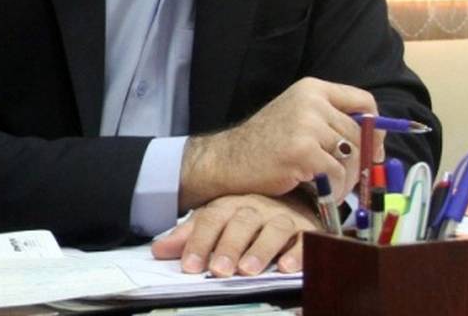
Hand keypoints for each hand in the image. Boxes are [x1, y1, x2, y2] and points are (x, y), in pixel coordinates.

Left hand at [151, 192, 319, 275]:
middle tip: (220, 270)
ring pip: (275, 229)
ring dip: (261, 249)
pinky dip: (298, 253)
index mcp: (232, 205)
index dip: (199, 241)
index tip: (190, 266)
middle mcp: (258, 209)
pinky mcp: (307, 229)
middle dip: (230, 246)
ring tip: (249, 269)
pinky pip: (305, 239)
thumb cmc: (248, 216)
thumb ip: (190, 236)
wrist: (292, 198)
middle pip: (243, 222)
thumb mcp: (217, 221)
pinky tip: (287, 267)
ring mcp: (284, 218)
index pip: (212, 218)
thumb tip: (159, 250)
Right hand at [179, 77, 385, 209]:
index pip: (364, 101)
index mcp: (313, 89)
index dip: (374, 128)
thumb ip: (330, 121)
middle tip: (351, 180)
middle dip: (361, 161)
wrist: (226, 160)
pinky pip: (336, 174)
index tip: (374, 149)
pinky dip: (335, 190)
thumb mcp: (298, 117)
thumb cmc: (265, 144)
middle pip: (359, 133)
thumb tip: (374, 144)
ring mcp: (307, 125)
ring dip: (347, 180)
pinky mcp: (302, 151)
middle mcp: (312, 102)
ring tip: (333, 189)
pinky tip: (322, 195)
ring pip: (351, 156)